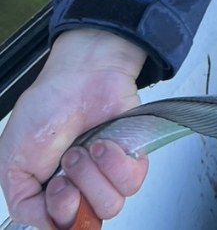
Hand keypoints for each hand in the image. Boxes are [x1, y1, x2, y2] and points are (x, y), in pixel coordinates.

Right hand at [0, 30, 147, 228]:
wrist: (82, 72)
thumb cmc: (48, 105)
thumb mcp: (14, 161)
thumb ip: (23, 203)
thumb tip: (47, 225)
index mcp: (52, 191)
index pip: (63, 226)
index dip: (59, 215)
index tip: (54, 188)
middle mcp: (82, 185)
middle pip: (89, 221)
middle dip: (75, 192)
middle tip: (68, 161)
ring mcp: (107, 172)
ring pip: (110, 205)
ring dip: (93, 174)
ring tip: (84, 148)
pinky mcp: (132, 156)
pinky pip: (133, 182)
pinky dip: (115, 163)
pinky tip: (103, 143)